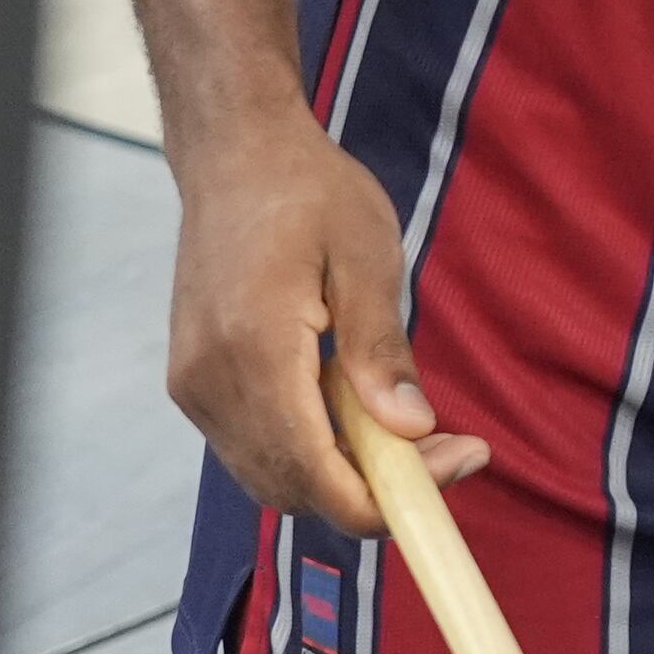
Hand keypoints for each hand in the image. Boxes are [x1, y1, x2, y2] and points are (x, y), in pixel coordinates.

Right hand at [166, 108, 486, 537]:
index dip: (386, 496)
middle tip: (451, 449)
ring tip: (411, 429)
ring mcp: (193, 386)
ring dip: (344, 473)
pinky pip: (254, 445)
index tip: (460, 465)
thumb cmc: (309, 194)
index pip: (313, 470)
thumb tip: (411, 431)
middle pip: (292, 486)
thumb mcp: (367, 258)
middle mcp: (208, 382)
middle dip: (376, 488)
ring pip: (271, 474)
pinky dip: (311, 449)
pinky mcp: (193, 382)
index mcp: (253, 350)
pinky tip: (358, 411)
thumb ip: (381, 350)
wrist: (235, 157)